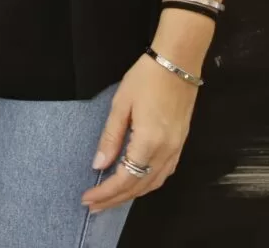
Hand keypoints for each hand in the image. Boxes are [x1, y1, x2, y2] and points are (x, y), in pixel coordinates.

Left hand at [82, 52, 198, 212]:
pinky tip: (135, 183)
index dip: (105, 192)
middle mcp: (166, 152)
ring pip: (153, 183)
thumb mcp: (120, 105)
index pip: (124, 178)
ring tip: (110, 199)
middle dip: (115, 199)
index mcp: (149, 142)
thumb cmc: (146, 78)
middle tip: (94, 206)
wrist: (178, 62)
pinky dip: (147, 183)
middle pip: (139, 186)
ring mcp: (176, 149)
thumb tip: (99, 164)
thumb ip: (110, 137)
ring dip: (131, 194)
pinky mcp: (180, 143)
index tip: (87, 198)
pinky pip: (163, 173)